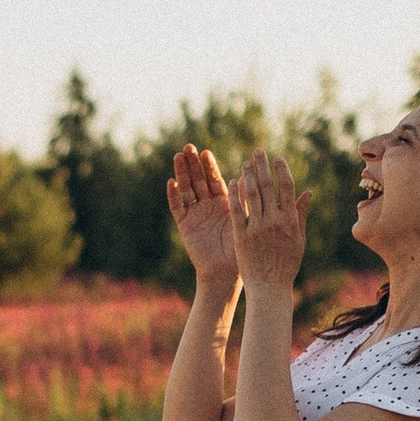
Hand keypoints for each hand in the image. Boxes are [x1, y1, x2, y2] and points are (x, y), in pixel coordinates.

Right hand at [165, 144, 237, 286]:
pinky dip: (173, 195)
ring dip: (181, 173)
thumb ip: (243, 199)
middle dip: (193, 164)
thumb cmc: (240, 249)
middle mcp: (207, 206)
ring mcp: (194, 214)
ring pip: (186, 189)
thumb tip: (248, 176)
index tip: (205, 152)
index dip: (209, 166)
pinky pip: (177, 208)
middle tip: (188, 147)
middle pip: (197, 180)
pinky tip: (171, 182)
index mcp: (223, 203)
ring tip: (178, 157)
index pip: (214, 179)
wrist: (227, 273)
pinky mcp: (185, 225)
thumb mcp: (244, 220)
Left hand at [230, 148, 308, 291]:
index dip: (282, 170)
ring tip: (245, 163)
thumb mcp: (298, 240)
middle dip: (263, 166)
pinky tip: (233, 181)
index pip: (287, 188)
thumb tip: (307, 192)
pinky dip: (235, 194)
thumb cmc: (286, 265)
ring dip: (248, 175)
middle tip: (257, 151)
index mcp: (290, 221)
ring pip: (252, 194)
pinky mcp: (241, 236)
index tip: (277, 158)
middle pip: (268, 186)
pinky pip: (237, 210)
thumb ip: (301, 214)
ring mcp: (257, 228)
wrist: (269, 288)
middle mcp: (274, 221)